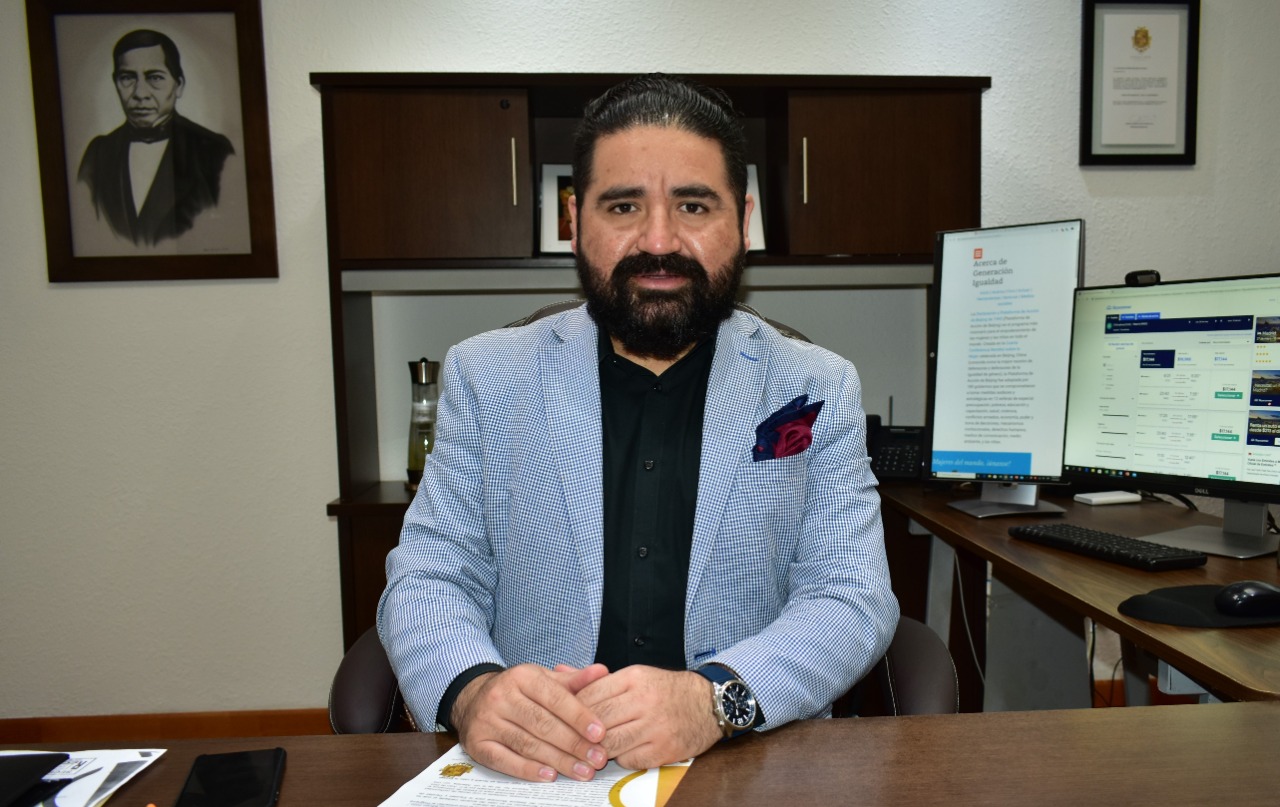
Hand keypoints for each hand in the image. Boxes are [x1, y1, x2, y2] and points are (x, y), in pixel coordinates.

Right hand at [452, 662, 609, 781]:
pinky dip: (528, 770)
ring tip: (582, 771)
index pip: (555, 698)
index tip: (600, 734)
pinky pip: (504, 760)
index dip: (580, 717)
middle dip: (574, 744)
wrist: (473, 698)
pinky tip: (549, 775)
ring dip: (558, 761)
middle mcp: (501, 696)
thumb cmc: (517, 691)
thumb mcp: (543, 678)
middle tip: (597, 759)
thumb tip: (602, 672)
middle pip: (543, 724)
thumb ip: (573, 680)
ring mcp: (486, 720)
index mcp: (522, 676)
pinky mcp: (476, 743)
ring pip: (527, 744)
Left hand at [576, 666, 720, 769]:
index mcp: (634, 678)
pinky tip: (621, 752)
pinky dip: (620, 758)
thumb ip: (595, 679)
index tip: (564, 716)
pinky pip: (629, 759)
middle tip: (571, 738)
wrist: (707, 704)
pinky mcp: (664, 749)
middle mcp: (644, 700)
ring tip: (592, 748)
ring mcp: (656, 726)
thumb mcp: (634, 676)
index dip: (572, 708)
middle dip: (581, 732)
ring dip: (597, 749)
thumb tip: (559, 674)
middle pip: (598, 720)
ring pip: (610, 743)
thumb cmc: (665, 690)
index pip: (591, 694)